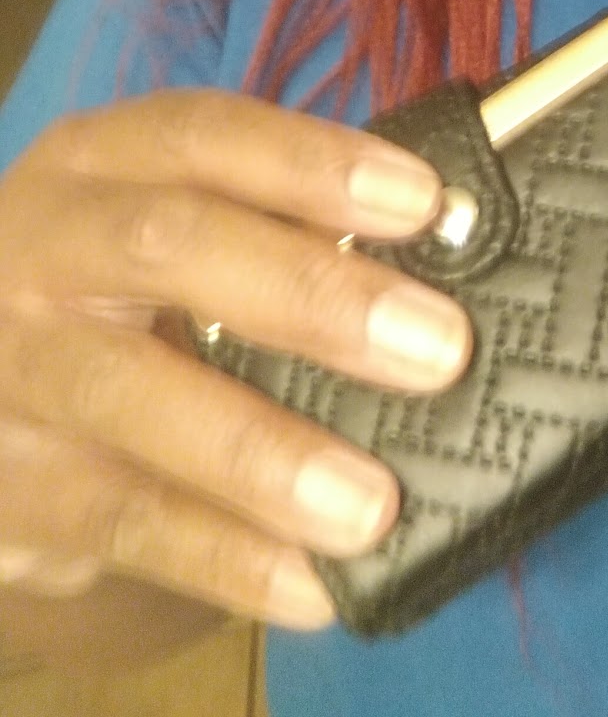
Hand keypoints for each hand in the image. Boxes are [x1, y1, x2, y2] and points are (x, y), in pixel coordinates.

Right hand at [0, 92, 469, 628]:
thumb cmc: (130, 288)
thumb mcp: (178, 224)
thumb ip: (286, 224)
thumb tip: (453, 241)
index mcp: (101, 159)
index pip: (205, 135)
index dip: (313, 163)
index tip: (424, 202)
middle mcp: (42, 245)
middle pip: (170, 247)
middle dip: (313, 294)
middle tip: (438, 349)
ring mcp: (15, 366)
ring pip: (135, 397)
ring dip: (265, 455)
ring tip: (372, 505)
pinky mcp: (7, 485)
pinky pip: (122, 523)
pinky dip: (228, 557)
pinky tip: (314, 582)